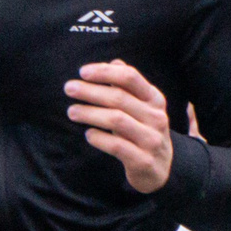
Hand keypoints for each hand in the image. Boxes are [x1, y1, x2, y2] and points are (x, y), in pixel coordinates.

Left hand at [66, 61, 173, 194]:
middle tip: (69, 88)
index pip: (130, 77)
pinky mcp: (143, 161)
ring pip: (116, 120)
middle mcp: (156, 117)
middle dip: (90, 91)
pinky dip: (99, 138)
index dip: (105, 72)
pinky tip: (88, 134)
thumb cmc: (143, 131)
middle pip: (119, 98)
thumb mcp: (141, 107)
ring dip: (90, 113)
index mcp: (154, 99)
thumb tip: (113, 62)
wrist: (161, 168)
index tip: (83, 72)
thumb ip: (128, 86)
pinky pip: (116, 146)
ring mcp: (151, 140)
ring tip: (72, 111)